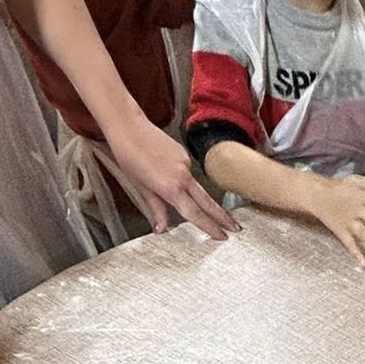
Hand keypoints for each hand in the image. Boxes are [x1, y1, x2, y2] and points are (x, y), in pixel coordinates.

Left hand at [103, 109, 234, 240]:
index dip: (210, 227)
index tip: (222, 236)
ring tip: (186, 196)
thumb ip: (156, 209)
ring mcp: (185, 164)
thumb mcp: (141, 188)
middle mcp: (182, 176)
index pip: (195, 214)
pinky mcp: (184, 154)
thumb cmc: (129, 156)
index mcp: (171, 188)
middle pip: (207, 202)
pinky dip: (184, 180)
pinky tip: (169, 175)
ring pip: (197, 188)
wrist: (129, 127)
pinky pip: (188, 173)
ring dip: (201, 200)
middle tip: (236, 228)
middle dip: (222, 217)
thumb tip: (162, 228)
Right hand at [311, 174, 364, 267]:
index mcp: (361, 196)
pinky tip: (364, 264)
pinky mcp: (341, 232)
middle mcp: (355, 209)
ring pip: (362, 232)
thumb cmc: (340, 188)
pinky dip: (355, 254)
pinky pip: (349, 244)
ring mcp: (348, 222)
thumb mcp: (356, 181)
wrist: (317, 195)